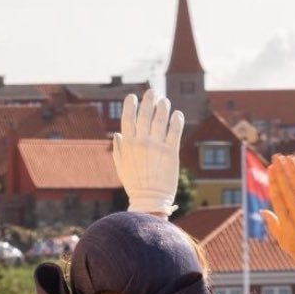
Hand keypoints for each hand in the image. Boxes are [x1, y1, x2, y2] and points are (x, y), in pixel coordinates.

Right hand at [112, 88, 185, 216]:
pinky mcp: (171, 152)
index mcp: (128, 144)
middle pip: (145, 114)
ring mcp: (156, 146)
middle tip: (152, 92)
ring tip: (164, 101)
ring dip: (163, 107)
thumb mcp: (121, 167)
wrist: (150, 201)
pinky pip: (174, 131)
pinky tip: (177, 114)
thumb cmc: (135, 185)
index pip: (127, 118)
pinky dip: (176, 120)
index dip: (130, 105)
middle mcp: (142, 142)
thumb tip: (117, 134)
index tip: (133, 96)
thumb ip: (118, 149)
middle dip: (148, 100)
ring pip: (160, 119)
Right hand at [261, 158, 294, 279]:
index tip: (270, 168)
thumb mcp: (283, 241)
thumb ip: (273, 225)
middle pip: (288, 189)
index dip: (273, 181)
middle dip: (282, 171)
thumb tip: (262, 211)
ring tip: (289, 158)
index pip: (277, 197)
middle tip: (277, 157)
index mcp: (285, 222)